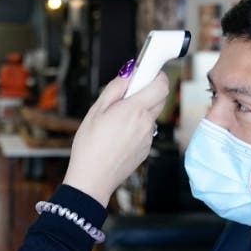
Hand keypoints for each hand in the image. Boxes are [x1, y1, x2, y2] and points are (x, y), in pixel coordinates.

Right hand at [63, 72, 169, 206]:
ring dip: (141, 110)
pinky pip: (147, 130)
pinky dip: (137, 126)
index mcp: (134, 110)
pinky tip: (118, 135)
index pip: (161, 84)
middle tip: (128, 93)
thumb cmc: (89, 146)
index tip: (146, 72)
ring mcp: (148, 138)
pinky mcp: (146, 149)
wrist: (92, 179)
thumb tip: (128, 75)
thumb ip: (115, 89)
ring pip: (152, 115)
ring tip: (117, 119)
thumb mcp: (96, 111)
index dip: (156, 74)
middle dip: (149, 90)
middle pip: (160, 98)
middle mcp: (146, 124)